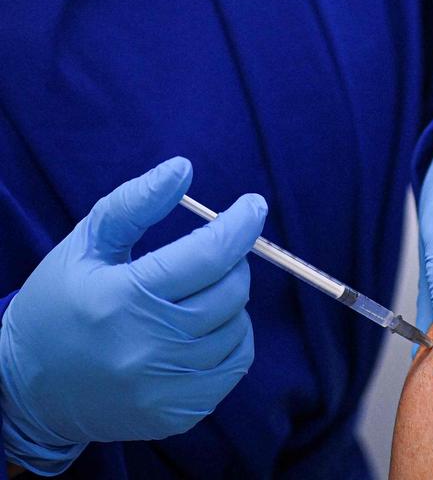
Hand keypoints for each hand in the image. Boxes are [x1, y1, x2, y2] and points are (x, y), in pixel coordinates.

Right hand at [0, 157, 266, 473]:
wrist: (29, 390)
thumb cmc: (58, 306)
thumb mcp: (86, 245)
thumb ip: (135, 202)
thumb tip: (184, 168)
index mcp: (124, 298)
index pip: (209, 254)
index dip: (241, 225)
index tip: (253, 205)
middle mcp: (150, 347)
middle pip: (231, 291)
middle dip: (233, 263)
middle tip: (212, 256)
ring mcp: (167, 387)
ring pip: (239, 328)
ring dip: (231, 302)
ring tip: (198, 295)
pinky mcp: (179, 413)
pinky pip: (235, 366)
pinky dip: (232, 339)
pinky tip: (205, 329)